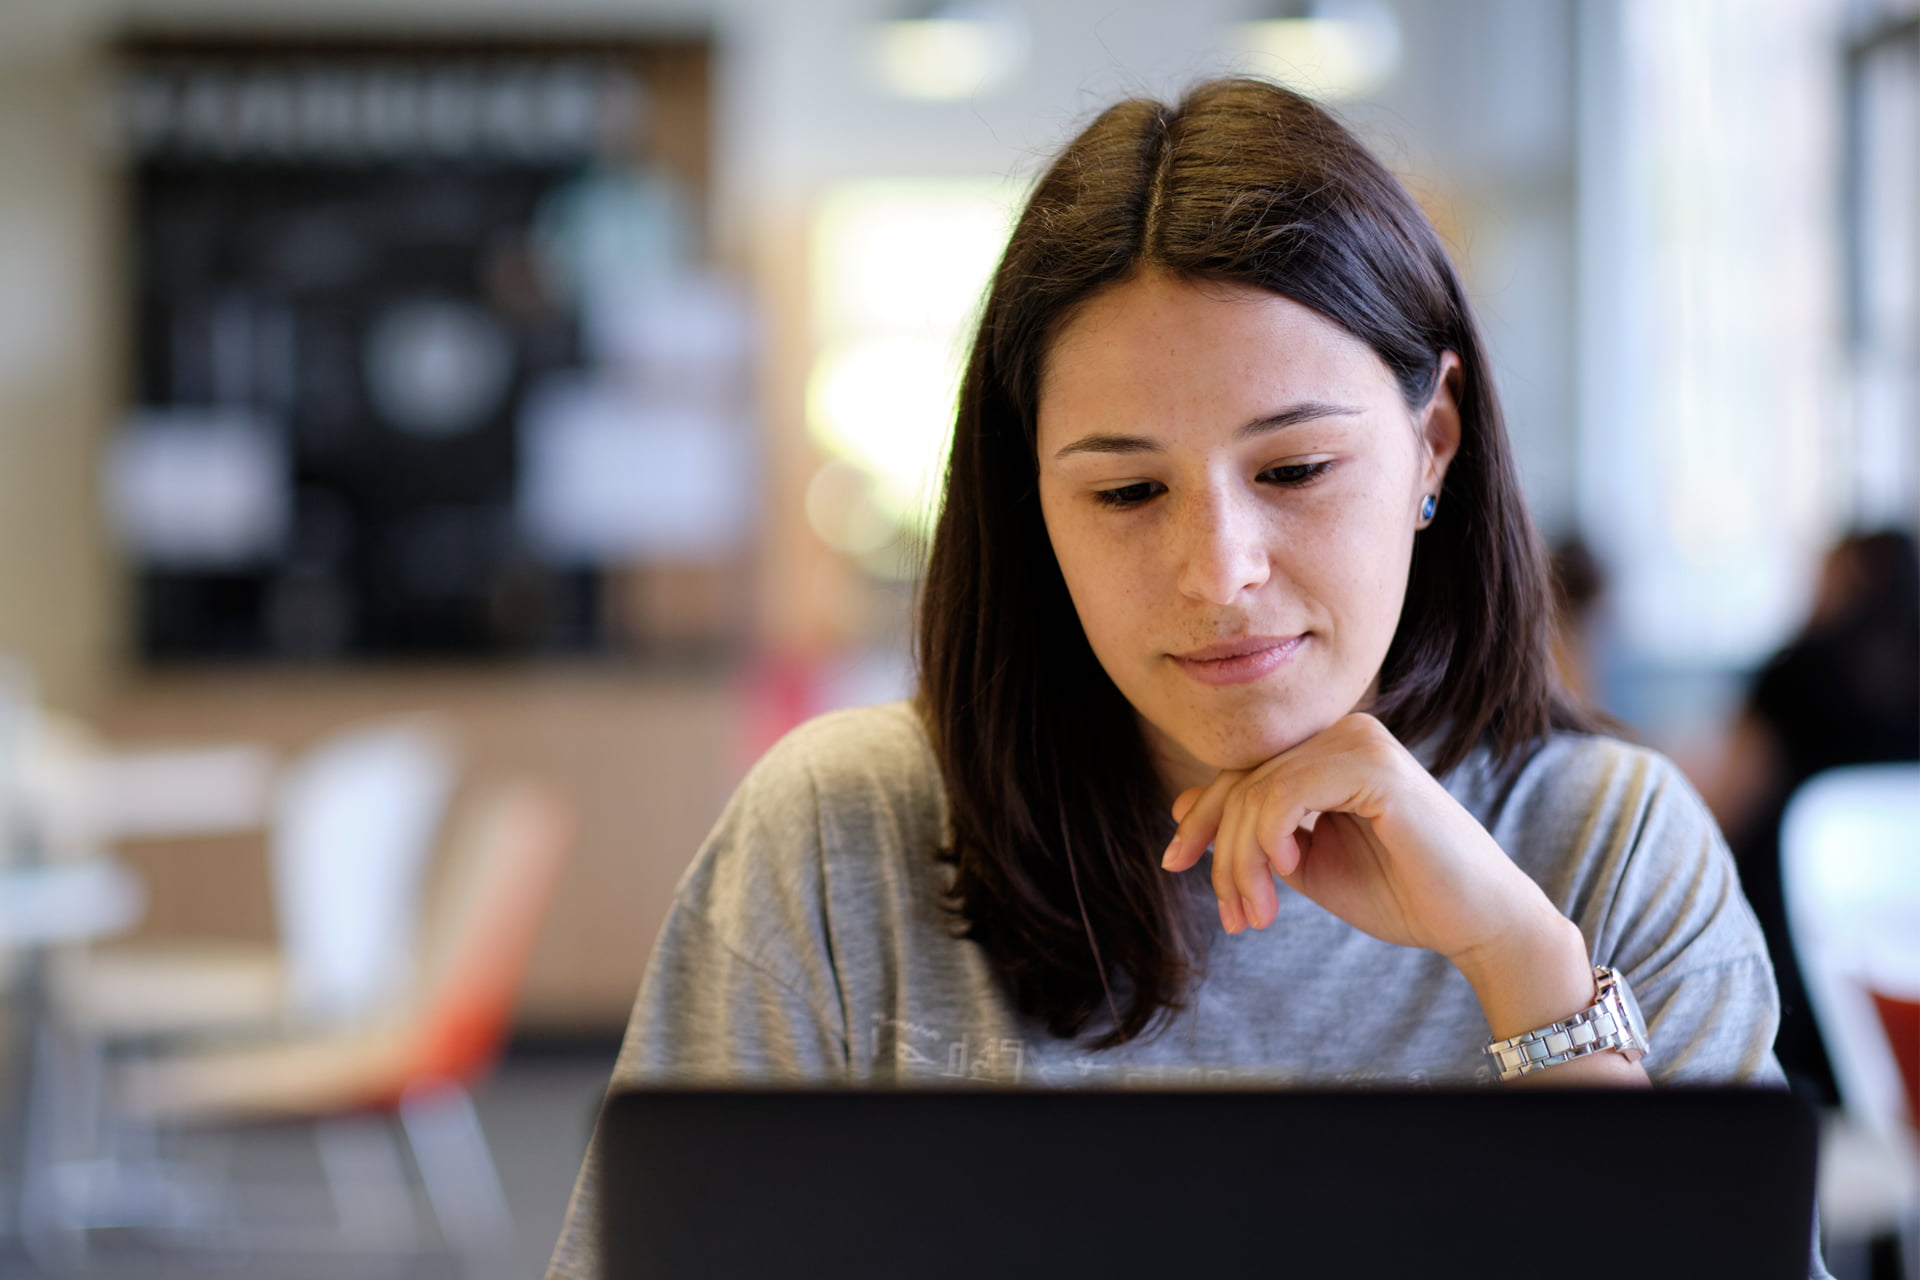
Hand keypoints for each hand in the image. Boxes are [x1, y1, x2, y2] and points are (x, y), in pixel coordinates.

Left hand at [1161, 714, 1646, 1078]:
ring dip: (1242, 862)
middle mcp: (1344, 731)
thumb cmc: (1398, 892)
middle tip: (1231, 914)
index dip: (1201, 819)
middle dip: (1220, 852)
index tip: (1174, 864)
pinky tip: (1290, 872)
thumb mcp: (1302, 862)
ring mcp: (1360, 741)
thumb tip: (1180, 804)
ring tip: (1256, 914)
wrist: (1476, 922)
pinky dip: (1270, 838)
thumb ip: (1252, 831)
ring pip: (1256, 792)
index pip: (1241, 773)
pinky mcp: (1373, 765)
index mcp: (1328, 749)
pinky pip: (1286, 793)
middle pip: (1242, 781)